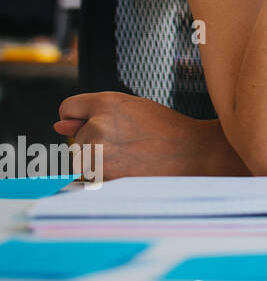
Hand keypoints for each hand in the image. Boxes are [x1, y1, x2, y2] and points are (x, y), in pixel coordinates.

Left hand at [53, 91, 243, 179]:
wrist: (193, 153)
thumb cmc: (165, 129)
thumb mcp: (132, 110)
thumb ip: (92, 115)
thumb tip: (57, 127)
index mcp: (106, 103)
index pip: (67, 108)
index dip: (75, 117)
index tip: (87, 124)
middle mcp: (98, 125)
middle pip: (77, 139)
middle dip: (95, 142)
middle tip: (130, 142)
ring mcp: (99, 153)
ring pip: (83, 160)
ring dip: (100, 161)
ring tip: (132, 156)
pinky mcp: (103, 176)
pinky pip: (92, 177)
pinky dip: (107, 176)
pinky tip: (131, 169)